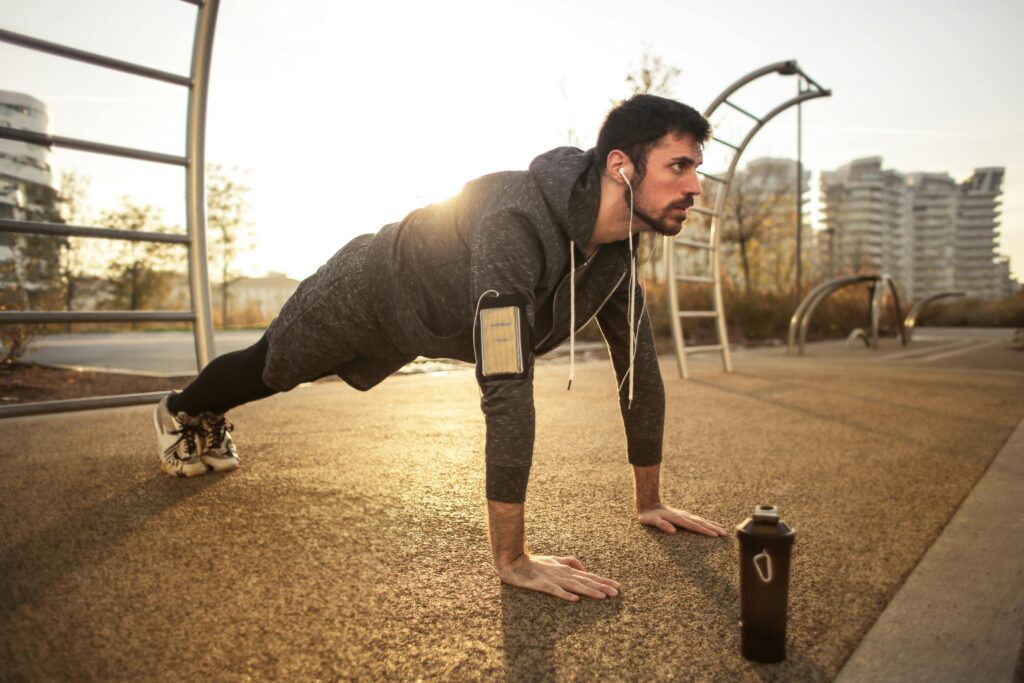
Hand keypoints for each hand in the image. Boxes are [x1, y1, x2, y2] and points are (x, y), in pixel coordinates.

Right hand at [497, 553, 621, 601]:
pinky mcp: (542, 584)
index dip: (604, 581)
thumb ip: (570, 562)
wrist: (513, 562)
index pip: (589, 575)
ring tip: (603, 596)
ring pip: (575, 585)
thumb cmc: (535, 562)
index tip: (618, 587)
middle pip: (586, 581)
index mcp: (567, 568)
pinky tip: (575, 600)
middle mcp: (563, 573)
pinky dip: (565, 595)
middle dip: (602, 586)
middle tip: (617, 593)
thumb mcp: (555, 559)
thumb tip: (584, 569)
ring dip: (590, 591)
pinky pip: (556, 591)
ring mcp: (553, 579)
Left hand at [638, 504, 728, 536]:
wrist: (648, 503)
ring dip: (713, 525)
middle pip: (701, 523)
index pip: (693, 526)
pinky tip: (714, 524)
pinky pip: (699, 520)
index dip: (704, 531)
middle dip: (713, 528)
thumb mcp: (651, 521)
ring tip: (724, 530)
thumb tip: (673, 531)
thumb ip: (662, 525)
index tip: (715, 535)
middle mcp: (684, 516)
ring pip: (702, 521)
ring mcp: (685, 515)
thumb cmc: (649, 516)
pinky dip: (708, 522)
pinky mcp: (685, 516)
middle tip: (725, 533)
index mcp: (677, 518)